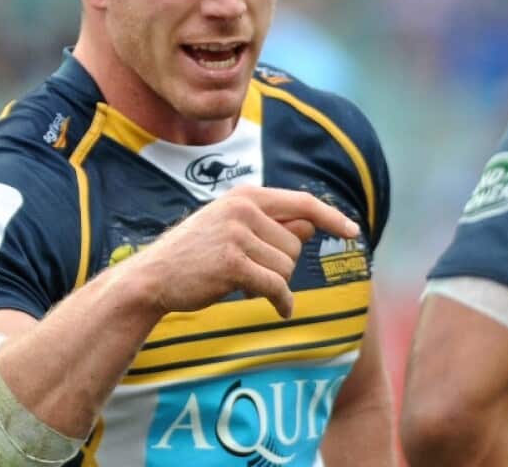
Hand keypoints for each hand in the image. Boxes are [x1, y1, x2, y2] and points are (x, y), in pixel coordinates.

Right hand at [121, 185, 358, 318]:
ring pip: (287, 267)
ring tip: (244, 284)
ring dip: (274, 284)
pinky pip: (277, 287)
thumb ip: (270, 225)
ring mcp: (236, 234)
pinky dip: (282, 303)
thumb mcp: (231, 231)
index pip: (301, 202)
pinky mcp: (232, 262)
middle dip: (281, 265)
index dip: (331, 217)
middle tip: (250, 272)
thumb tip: (310, 224)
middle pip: (296, 244)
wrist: (154, 277)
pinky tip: (279, 311)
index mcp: (245, 196)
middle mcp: (242, 208)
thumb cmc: (194, 255)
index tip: (353, 231)